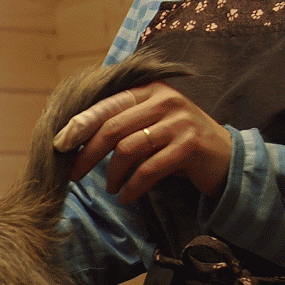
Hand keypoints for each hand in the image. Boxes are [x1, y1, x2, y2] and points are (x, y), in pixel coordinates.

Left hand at [52, 82, 232, 202]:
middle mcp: (164, 99)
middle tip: (73, 173)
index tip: (59, 144)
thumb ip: (122, 121)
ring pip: (129, 148)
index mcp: (149, 88)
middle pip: (113, 126)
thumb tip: (73, 137)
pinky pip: (150, 168)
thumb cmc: (178, 141)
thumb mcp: (151, 122)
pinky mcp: (190, 145)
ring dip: (112, 174)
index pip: (106, 105)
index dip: (79, 124)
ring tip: (110, 188)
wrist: (226, 157)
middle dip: (87, 153)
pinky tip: (126, 196)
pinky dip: (133, 186)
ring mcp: (179, 121)